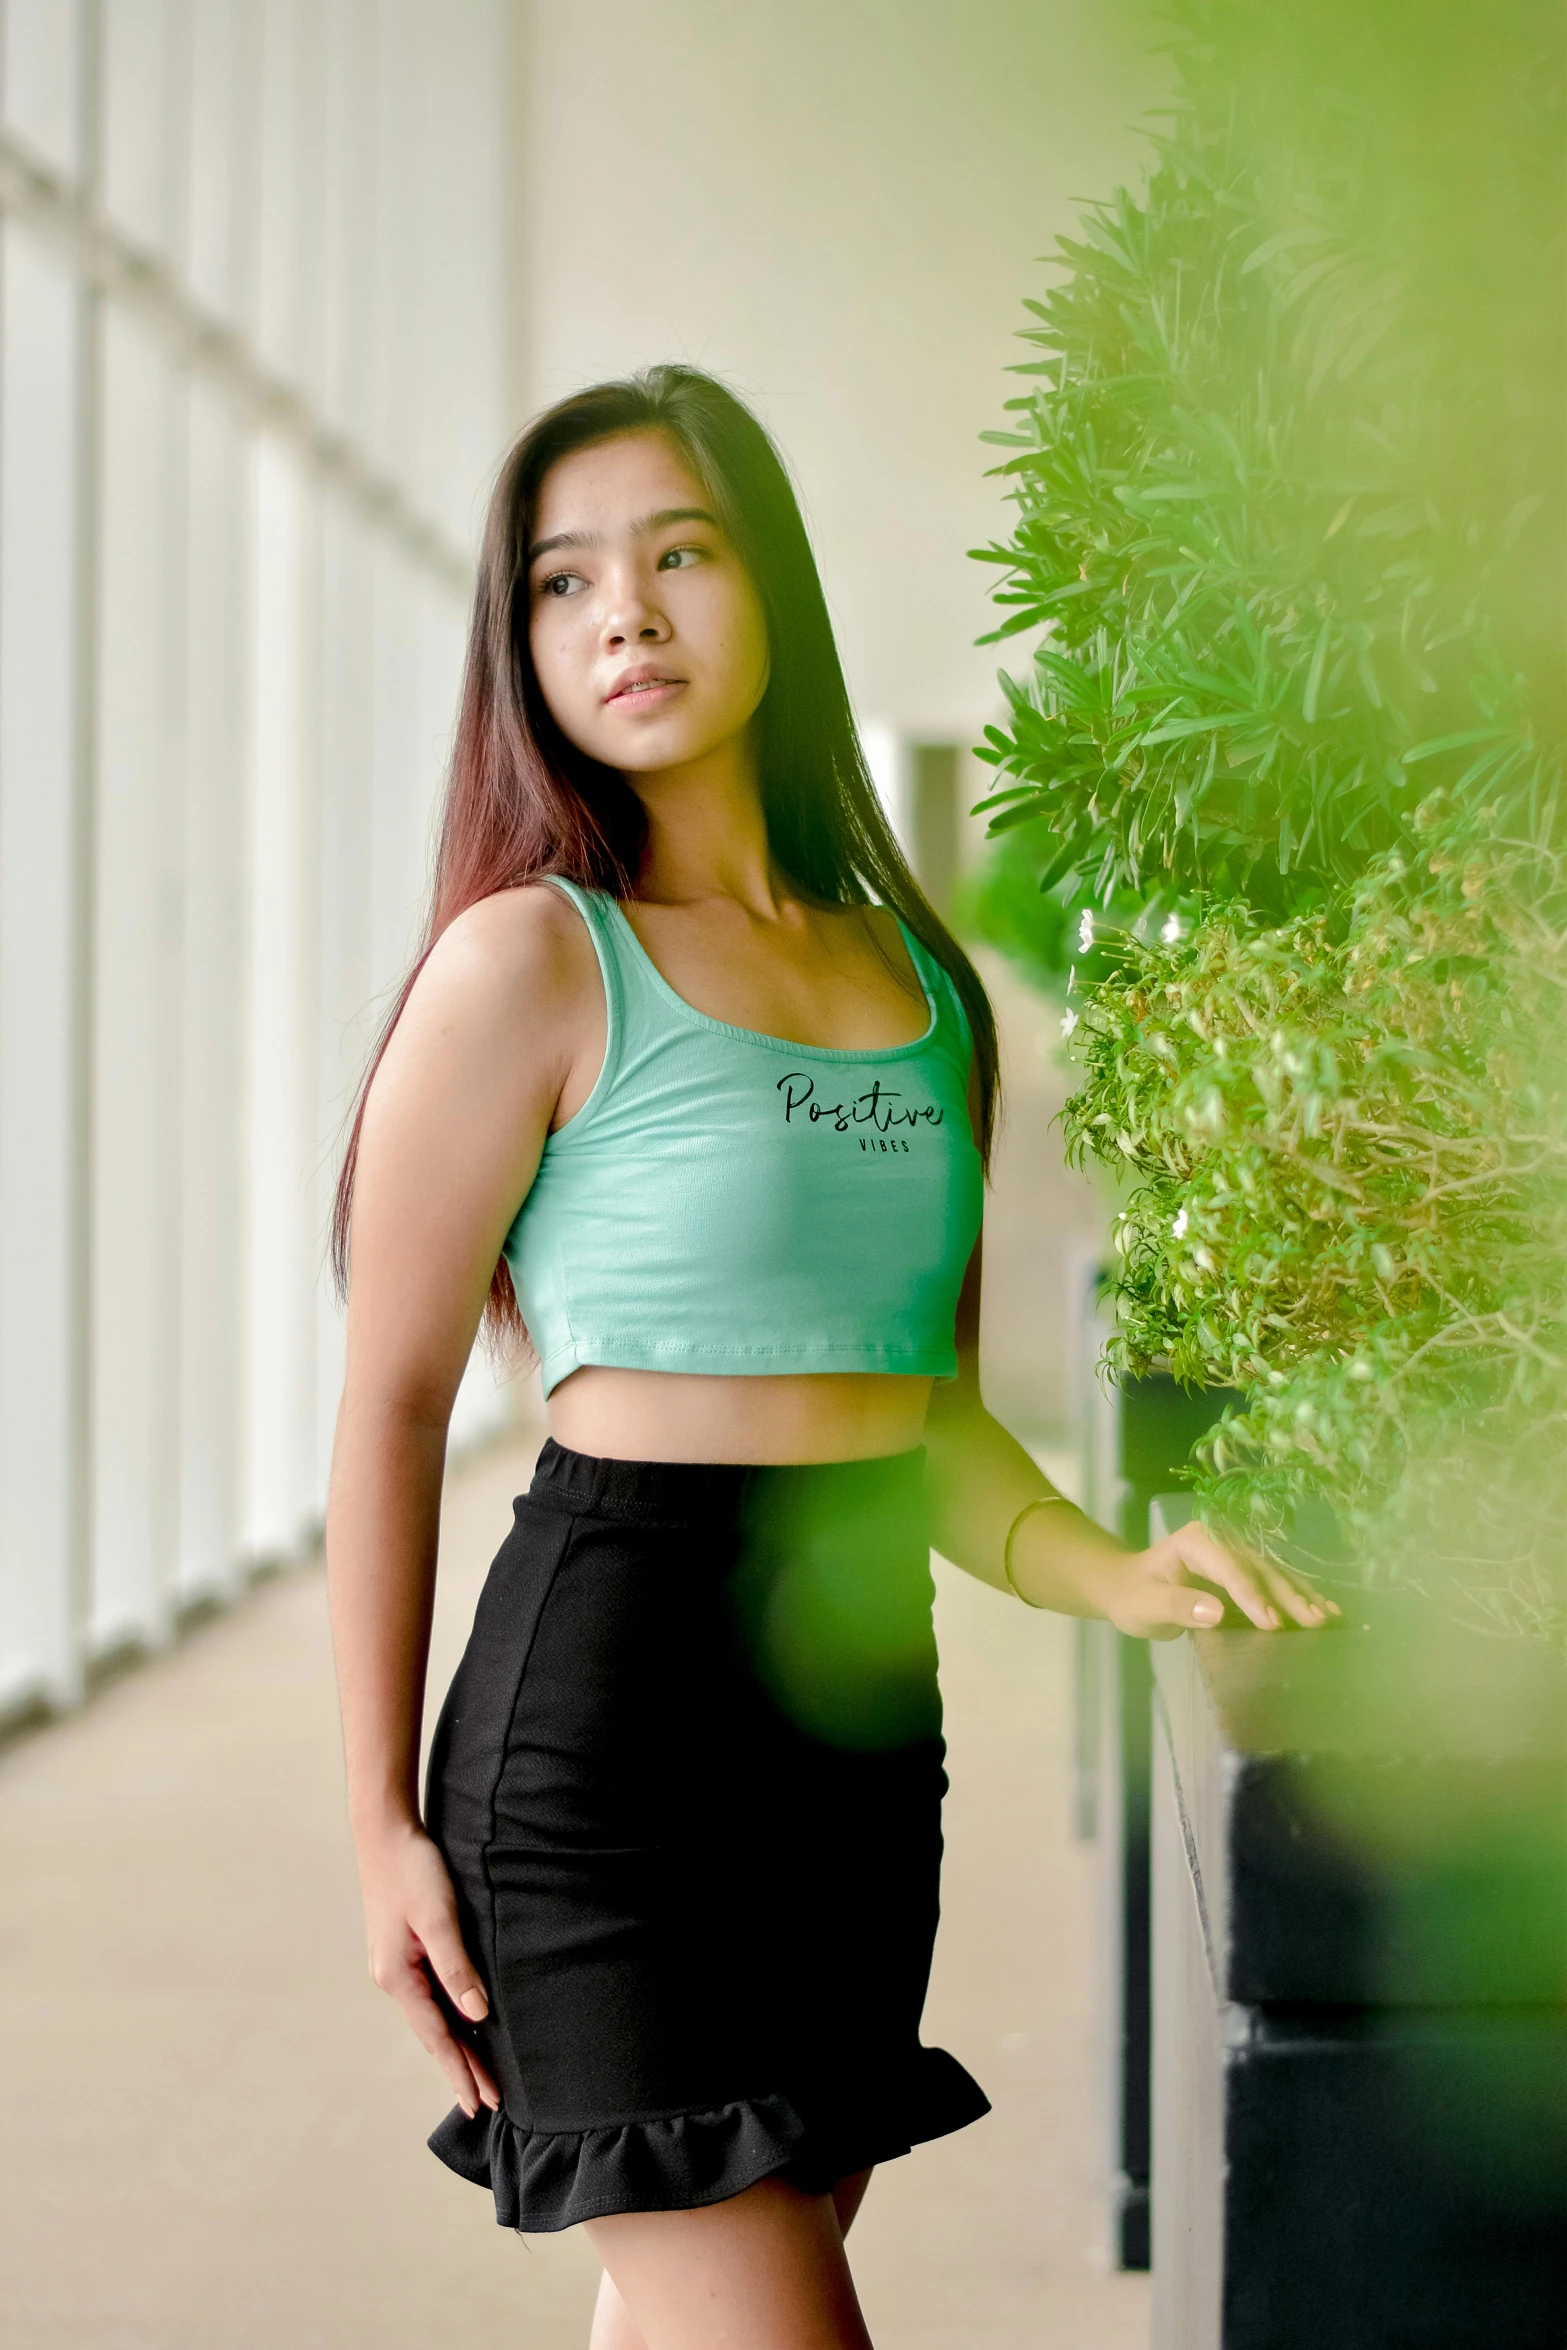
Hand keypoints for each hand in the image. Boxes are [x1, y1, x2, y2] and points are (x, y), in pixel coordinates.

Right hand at [357, 1819, 500, 2118]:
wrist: (386, 1832)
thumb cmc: (413, 1869)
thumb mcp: (438, 1916)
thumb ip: (456, 1966)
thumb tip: (477, 2015)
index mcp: (397, 1977)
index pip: (437, 2037)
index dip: (460, 2071)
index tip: (480, 2103)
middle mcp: (393, 1978)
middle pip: (434, 2034)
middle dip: (462, 2067)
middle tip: (489, 2104)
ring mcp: (396, 1966)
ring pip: (433, 2017)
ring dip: (456, 2045)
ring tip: (481, 2075)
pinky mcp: (404, 1951)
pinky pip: (431, 1997)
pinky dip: (449, 2017)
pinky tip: (464, 2024)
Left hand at [1086, 1520, 1339, 1640]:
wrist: (1128, 1588)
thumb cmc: (1134, 1596)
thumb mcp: (1147, 1605)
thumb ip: (1179, 1606)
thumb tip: (1217, 1613)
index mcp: (1198, 1541)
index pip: (1230, 1569)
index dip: (1252, 1596)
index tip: (1271, 1624)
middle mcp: (1222, 1540)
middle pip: (1259, 1570)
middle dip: (1289, 1596)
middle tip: (1315, 1623)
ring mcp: (1236, 1553)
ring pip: (1274, 1574)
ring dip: (1302, 1596)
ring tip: (1329, 1618)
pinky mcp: (1244, 1570)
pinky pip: (1274, 1583)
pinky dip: (1298, 1596)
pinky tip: (1324, 1610)